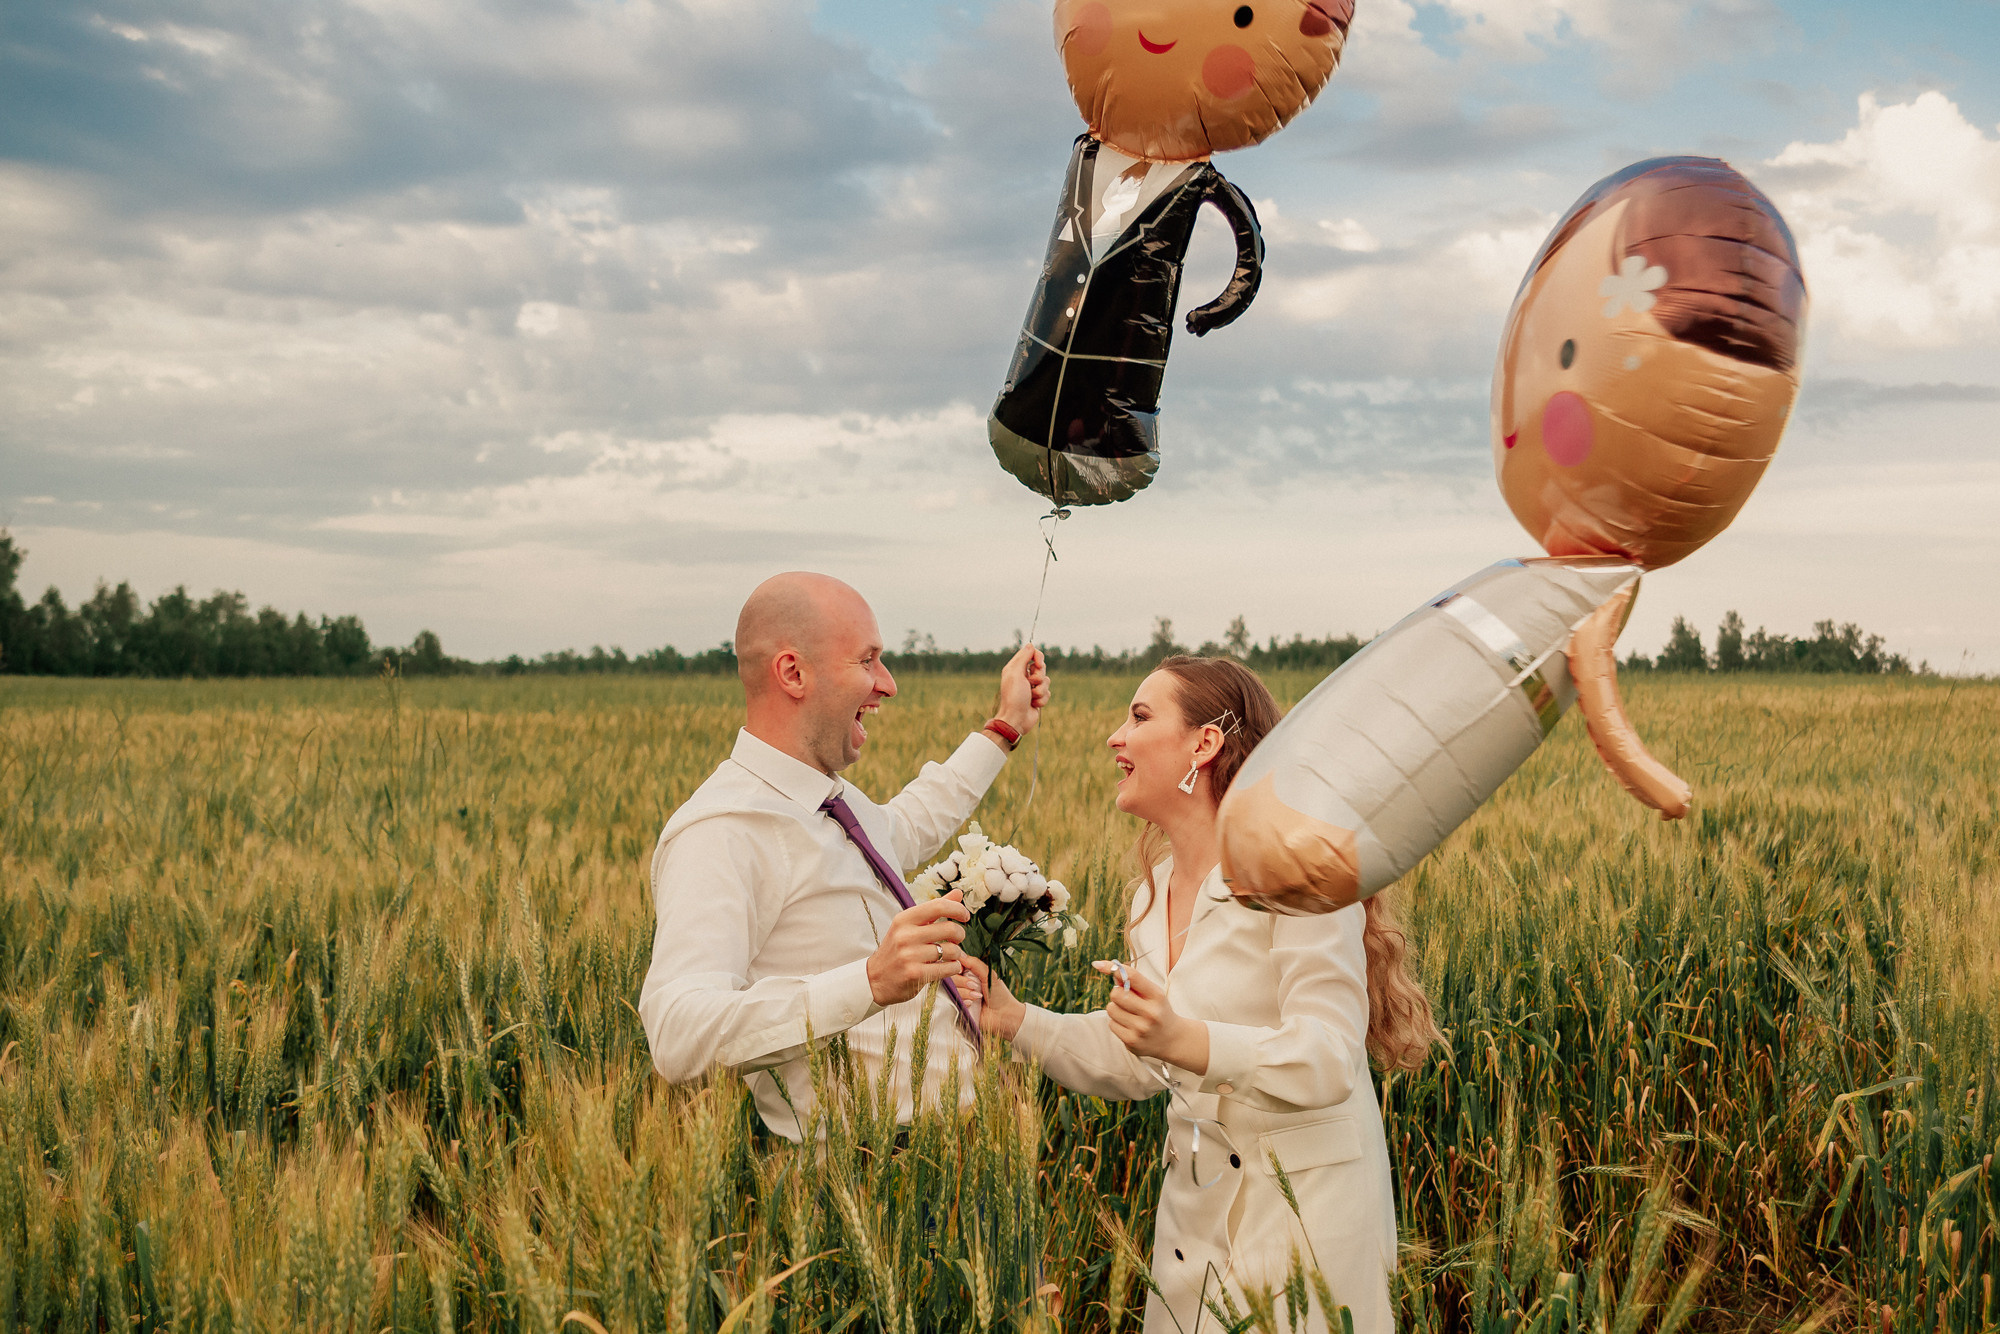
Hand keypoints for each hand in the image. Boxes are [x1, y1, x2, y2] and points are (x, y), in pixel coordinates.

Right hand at [867, 889, 971, 1006]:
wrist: (875, 980)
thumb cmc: (896, 950)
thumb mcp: (909, 926)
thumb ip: (934, 909)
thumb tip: (959, 893)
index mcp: (904, 919)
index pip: (938, 906)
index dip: (958, 909)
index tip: (964, 916)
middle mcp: (905, 935)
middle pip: (950, 928)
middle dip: (960, 934)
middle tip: (957, 940)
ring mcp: (909, 955)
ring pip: (951, 950)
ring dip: (957, 954)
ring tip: (950, 955)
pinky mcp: (915, 974)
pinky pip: (948, 968)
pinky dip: (954, 967)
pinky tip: (948, 967)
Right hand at [954, 956, 1027, 1039]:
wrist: (1003, 1015)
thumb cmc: (999, 994)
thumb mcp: (988, 975)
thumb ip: (974, 963)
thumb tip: (960, 954)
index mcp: (969, 973)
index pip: (954, 965)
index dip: (956, 967)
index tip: (962, 970)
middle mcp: (962, 983)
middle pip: (949, 977)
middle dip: (962, 981)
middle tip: (975, 986)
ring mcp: (959, 995)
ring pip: (950, 989)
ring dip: (965, 992)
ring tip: (977, 997)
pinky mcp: (958, 1007)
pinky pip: (952, 1001)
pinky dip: (963, 1001)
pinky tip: (972, 1004)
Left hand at [992, 643, 1049, 739]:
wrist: (1016, 719)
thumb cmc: (1013, 697)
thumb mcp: (1015, 674)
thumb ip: (1023, 658)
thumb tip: (1030, 645)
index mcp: (1016, 668)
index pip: (1032, 653)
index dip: (1038, 657)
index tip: (1038, 665)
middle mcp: (1024, 676)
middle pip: (1042, 667)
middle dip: (1039, 677)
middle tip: (1030, 684)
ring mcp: (1031, 687)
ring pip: (1047, 681)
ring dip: (1040, 690)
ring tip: (1031, 697)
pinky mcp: (1038, 697)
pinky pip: (1048, 693)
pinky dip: (1042, 699)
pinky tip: (1033, 705)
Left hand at [1092, 961, 1209, 1074]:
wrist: (1172, 1039)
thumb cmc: (1157, 1010)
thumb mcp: (1152, 993)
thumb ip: (1132, 981)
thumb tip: (1103, 966)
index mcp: (1157, 996)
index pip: (1132, 977)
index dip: (1113, 969)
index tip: (1098, 964)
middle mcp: (1151, 1013)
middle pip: (1116, 994)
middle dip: (1117, 994)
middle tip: (1127, 999)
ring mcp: (1141, 1029)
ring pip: (1111, 1009)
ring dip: (1116, 1009)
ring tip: (1130, 1014)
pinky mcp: (1132, 1042)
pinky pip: (1111, 1024)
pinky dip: (1117, 1023)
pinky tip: (1130, 1026)